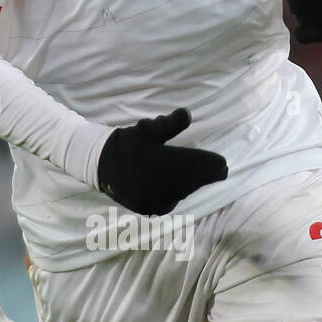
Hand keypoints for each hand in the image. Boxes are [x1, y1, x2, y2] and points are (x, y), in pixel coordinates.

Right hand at [96, 108, 227, 215]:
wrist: (98, 165)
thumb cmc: (126, 144)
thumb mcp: (145, 130)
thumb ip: (168, 125)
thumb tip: (187, 113)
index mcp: (158, 162)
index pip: (192, 165)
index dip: (209, 164)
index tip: (223, 163)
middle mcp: (156, 185)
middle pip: (191, 180)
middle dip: (205, 174)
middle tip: (220, 170)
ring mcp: (152, 199)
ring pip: (183, 191)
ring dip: (192, 182)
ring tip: (199, 175)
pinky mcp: (149, 208)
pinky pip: (171, 199)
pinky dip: (179, 192)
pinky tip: (182, 185)